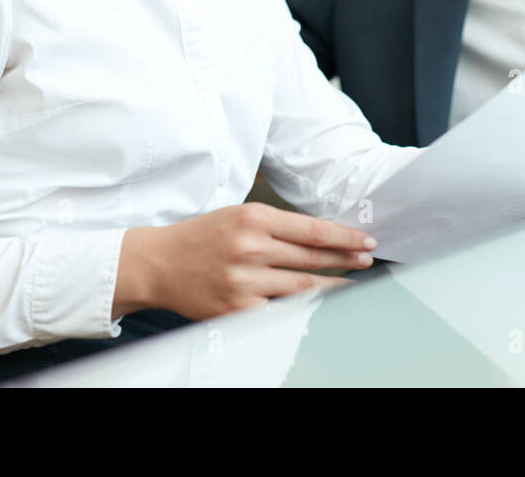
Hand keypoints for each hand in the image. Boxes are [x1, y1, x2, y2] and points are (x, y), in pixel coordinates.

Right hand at [117, 203, 376, 320]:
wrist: (157, 264)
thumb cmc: (202, 237)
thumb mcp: (238, 215)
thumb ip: (276, 225)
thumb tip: (321, 236)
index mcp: (253, 218)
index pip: (313, 230)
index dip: (345, 237)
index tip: (365, 240)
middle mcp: (251, 247)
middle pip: (314, 256)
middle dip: (346, 258)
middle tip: (367, 258)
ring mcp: (244, 281)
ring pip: (304, 285)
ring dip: (334, 284)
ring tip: (353, 283)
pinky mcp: (237, 309)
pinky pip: (281, 310)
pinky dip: (304, 307)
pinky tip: (319, 304)